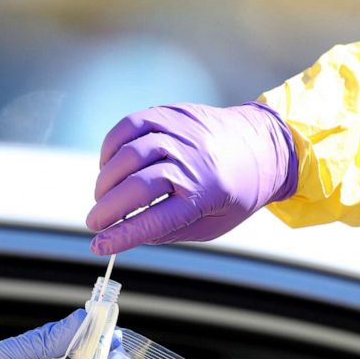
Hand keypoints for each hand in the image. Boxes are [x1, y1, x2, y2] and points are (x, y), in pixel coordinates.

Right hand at [87, 102, 297, 254]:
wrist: (264, 145)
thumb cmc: (237, 192)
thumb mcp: (213, 225)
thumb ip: (171, 230)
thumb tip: (129, 234)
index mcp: (207, 195)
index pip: (155, 220)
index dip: (123, 235)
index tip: (99, 245)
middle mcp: (192, 161)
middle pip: (137, 186)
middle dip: (108, 209)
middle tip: (95, 223)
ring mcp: (180, 133)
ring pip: (128, 154)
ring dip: (106, 180)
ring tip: (103, 197)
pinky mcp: (170, 113)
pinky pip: (129, 126)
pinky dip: (111, 147)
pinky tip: (109, 166)